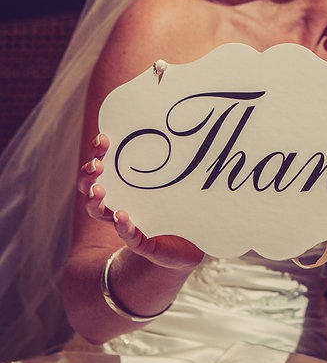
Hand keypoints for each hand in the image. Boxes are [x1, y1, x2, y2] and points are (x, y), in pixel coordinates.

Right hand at [79, 134, 203, 270]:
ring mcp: (127, 223)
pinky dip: (124, 226)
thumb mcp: (182, 179)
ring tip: (99, 191)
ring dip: (95, 201)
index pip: (105, 165)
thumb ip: (185, 156)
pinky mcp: (142, 243)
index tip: (104, 138)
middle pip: (91, 186)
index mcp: (125, 185)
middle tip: (97, 165)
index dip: (99, 152)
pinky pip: (129, 236)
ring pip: (99, 212)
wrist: (192, 245)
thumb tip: (202, 118)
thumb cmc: (182, 206)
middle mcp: (120, 202)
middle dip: (89, 174)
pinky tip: (122, 216)